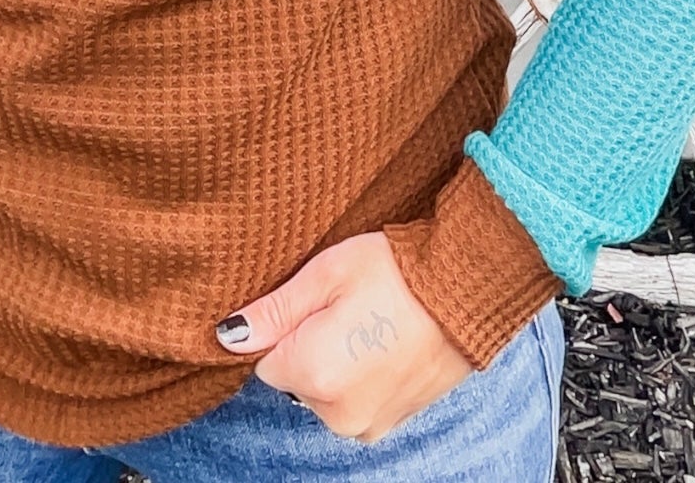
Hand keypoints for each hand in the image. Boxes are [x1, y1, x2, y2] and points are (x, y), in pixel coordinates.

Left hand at [213, 230, 474, 442]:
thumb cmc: (394, 270)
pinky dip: (362, 376)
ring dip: (337, 363)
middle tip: (348, 307)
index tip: (317, 301)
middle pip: (295, 381)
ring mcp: (369, 424)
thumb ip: (273, 311)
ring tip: (371, 321)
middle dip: (310, 346)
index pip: (265, 361)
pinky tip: (384, 341)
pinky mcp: (393, 423)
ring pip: (325, 393)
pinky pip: (355, 401)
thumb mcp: (325, 274)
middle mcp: (337, 413)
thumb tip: (227, 337)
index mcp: (314, 374)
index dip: (286, 327)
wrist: (468, 287)